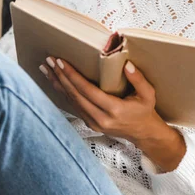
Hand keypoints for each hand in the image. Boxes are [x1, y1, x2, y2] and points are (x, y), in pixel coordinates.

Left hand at [39, 56, 168, 144]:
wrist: (143, 134)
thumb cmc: (145, 111)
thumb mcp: (148, 94)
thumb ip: (139, 79)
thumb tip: (127, 64)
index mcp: (114, 110)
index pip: (88, 91)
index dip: (73, 76)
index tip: (62, 63)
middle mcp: (100, 118)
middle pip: (75, 95)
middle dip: (60, 76)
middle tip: (49, 61)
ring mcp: (93, 123)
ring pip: (71, 101)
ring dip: (57, 84)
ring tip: (46, 69)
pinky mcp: (89, 124)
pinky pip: (73, 106)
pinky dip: (63, 93)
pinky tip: (55, 82)